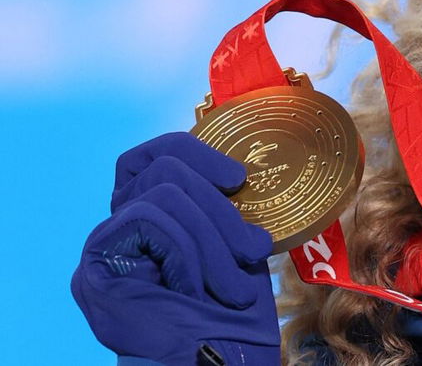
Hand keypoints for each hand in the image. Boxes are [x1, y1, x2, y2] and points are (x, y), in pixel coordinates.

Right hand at [71, 132, 280, 364]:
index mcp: (151, 217)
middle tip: (252, 250)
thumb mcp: (238, 246)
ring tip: (232, 286)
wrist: (218, 362)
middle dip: (221, 209)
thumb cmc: (233, 314)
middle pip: (165, 168)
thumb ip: (226, 208)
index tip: (237, 178)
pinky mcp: (94, 265)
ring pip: (164, 192)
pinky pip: (148, 219)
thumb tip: (241, 171)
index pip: (152, 156)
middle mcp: (120, 226)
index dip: (194, 151)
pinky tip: (194, 289)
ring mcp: (103, 245)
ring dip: (214, 239)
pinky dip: (185, 252)